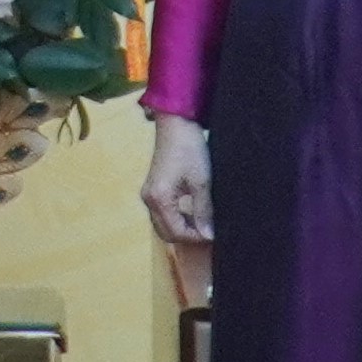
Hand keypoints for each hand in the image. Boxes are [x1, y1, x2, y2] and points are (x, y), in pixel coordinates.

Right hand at [139, 116, 211, 248]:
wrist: (176, 124)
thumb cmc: (190, 149)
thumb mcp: (201, 182)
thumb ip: (203, 211)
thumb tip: (208, 234)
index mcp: (159, 199)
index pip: (176, 232)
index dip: (196, 237)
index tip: (214, 234)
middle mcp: (149, 200)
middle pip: (166, 232)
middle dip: (187, 236)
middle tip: (208, 231)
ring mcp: (148, 195)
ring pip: (163, 225)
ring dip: (181, 228)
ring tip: (203, 222)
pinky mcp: (152, 189)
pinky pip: (162, 214)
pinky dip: (176, 219)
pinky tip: (192, 213)